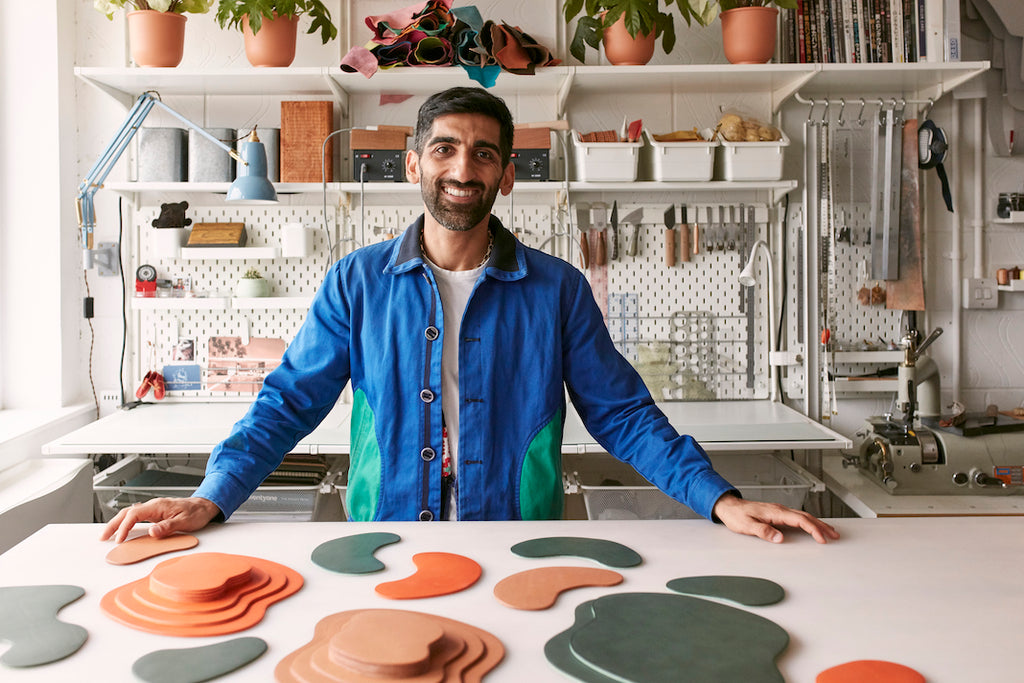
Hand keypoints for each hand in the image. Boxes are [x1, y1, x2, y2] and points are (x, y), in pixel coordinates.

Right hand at [100, 497, 220, 543]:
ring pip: (129, 513)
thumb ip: (167, 527)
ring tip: (108, 535)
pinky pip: (135, 516)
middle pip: (127, 512)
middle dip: (113, 524)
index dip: (124, 527)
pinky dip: (126, 522)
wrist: (204, 506)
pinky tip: (122, 529)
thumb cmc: (196, 513)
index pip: (134, 515)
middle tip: (103, 537)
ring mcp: (153, 509)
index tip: (119, 539)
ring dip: (117, 523)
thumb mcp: (184, 522)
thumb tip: (152, 532)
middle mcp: (153, 505)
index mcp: (158, 506)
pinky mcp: (155, 513)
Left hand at [713, 493, 838, 543]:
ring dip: (817, 524)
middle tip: (834, 536)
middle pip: (806, 517)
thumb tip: (779, 538)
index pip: (800, 520)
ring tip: (829, 532)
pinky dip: (808, 522)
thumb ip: (764, 531)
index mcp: (775, 512)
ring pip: (803, 516)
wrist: (728, 506)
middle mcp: (779, 510)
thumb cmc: (736, 516)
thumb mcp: (747, 526)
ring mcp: (779, 511)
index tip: (822, 539)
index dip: (813, 530)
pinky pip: (797, 517)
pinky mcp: (777, 513)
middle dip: (822, 526)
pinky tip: (811, 527)